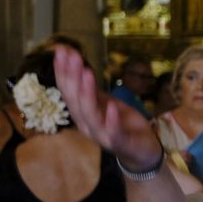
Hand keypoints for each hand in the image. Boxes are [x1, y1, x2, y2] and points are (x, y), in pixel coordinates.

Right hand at [53, 45, 161, 169]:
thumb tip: (77, 62)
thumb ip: (92, 88)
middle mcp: (86, 124)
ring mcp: (102, 135)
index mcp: (82, 113)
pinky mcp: (119, 143)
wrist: (141, 151)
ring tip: (86, 73)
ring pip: (89, 114)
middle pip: (74, 100)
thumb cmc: (121, 124)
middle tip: (71, 55)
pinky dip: (111, 119)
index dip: (63, 71)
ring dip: (87, 93)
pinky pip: (113, 132)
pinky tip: (111, 105)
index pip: (68, 91)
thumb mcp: (106, 102)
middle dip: (71, 77)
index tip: (60, 50)